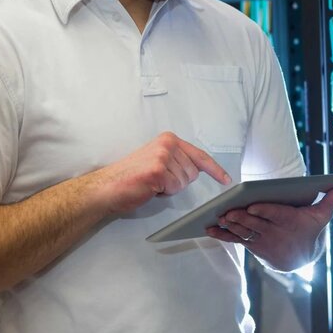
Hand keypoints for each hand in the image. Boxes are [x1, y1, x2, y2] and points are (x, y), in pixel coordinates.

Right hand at [90, 132, 230, 213]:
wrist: (107, 187)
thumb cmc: (131, 177)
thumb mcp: (158, 160)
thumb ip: (177, 160)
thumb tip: (198, 170)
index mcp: (169, 139)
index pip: (200, 155)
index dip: (215, 169)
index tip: (226, 179)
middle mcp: (167, 144)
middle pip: (193, 173)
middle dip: (178, 183)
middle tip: (157, 180)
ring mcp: (162, 156)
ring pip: (184, 182)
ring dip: (169, 189)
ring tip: (151, 183)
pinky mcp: (157, 171)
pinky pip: (173, 189)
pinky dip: (163, 193)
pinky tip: (148, 187)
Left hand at [205, 188, 332, 271]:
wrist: (301, 258)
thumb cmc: (310, 230)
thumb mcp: (321, 217)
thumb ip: (329, 201)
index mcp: (290, 221)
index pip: (276, 215)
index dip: (264, 211)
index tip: (253, 206)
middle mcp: (275, 232)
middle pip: (256, 224)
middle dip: (242, 218)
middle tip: (228, 212)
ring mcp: (262, 240)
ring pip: (244, 232)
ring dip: (230, 226)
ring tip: (218, 218)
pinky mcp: (252, 245)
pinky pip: (235, 240)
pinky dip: (222, 235)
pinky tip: (209, 228)